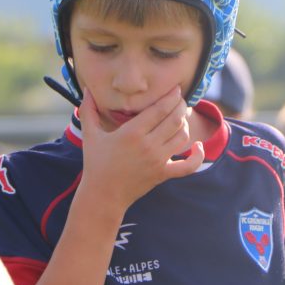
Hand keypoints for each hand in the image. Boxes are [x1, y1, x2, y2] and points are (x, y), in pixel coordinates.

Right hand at [77, 86, 204, 211]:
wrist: (103, 195)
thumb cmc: (95, 164)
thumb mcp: (90, 135)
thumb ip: (88, 110)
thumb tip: (86, 90)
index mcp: (132, 133)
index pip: (159, 109)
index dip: (171, 97)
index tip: (176, 89)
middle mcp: (148, 145)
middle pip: (174, 120)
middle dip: (181, 107)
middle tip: (180, 100)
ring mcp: (158, 161)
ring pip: (182, 137)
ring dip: (185, 125)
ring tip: (181, 118)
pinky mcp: (163, 174)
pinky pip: (188, 166)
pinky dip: (197, 156)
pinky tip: (198, 146)